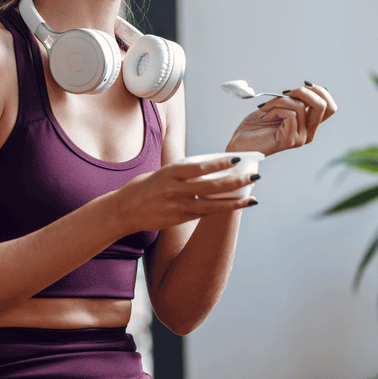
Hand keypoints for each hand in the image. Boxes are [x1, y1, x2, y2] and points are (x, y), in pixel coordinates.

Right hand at [111, 157, 258, 233]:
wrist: (122, 212)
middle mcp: (175, 190)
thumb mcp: (159, 173)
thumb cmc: (142, 188)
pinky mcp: (178, 220)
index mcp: (170, 173)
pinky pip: (204, 214)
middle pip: (211, 186)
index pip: (200, 167)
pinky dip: (220, 210)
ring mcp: (177, 207)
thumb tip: (207, 168)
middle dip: (236, 182)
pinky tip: (234, 206)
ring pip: (212, 205)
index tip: (238, 158)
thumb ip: (181, 172)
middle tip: (255, 177)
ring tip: (252, 199)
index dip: (220, 163)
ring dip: (234, 202)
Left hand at [226, 82, 337, 155]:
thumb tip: (306, 87)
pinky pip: (289, 114)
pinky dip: (274, 109)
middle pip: (323, 105)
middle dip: (303, 91)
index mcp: (309, 125)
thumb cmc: (256, 125)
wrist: (240, 143)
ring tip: (265, 107)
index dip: (319, 91)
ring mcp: (301, 138)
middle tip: (283, 93)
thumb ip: (294, 100)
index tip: (301, 86)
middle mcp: (309, 133)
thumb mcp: (279, 106)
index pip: (330, 106)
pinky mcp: (290, 140)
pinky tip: (265, 116)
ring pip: (300, 106)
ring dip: (279, 100)